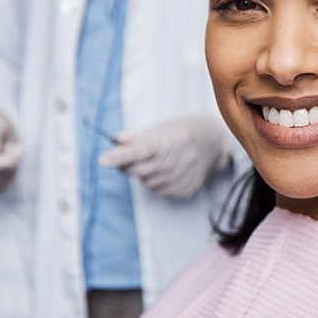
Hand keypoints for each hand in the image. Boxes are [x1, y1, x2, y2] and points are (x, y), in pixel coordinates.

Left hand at [99, 115, 229, 198]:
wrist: (215, 142)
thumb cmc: (183, 131)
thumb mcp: (163, 127)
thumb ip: (139, 136)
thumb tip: (117, 141)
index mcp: (174, 139)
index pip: (142, 150)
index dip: (121, 155)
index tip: (102, 160)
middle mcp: (182, 159)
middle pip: (141, 169)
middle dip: (128, 165)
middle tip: (126, 157)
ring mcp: (186, 176)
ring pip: (148, 182)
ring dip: (143, 173)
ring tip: (155, 161)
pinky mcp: (187, 188)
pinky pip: (159, 190)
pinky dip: (154, 181)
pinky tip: (164, 171)